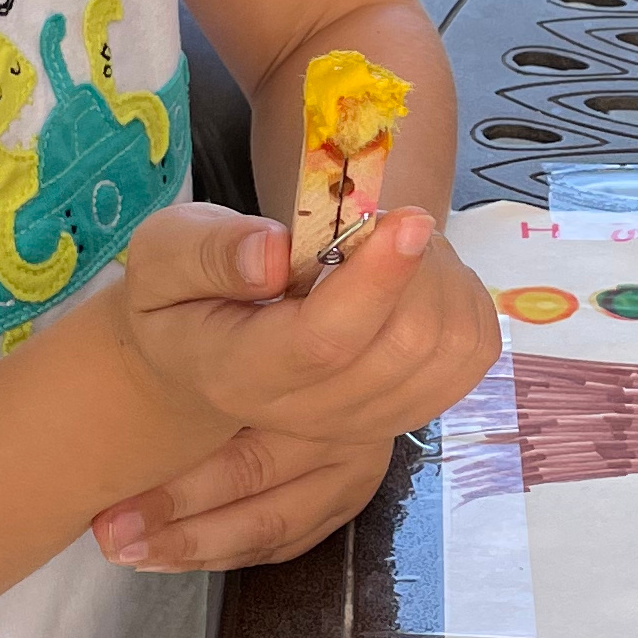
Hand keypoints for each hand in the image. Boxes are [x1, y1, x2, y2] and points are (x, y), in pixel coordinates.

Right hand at [96, 203, 496, 566]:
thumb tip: (274, 256)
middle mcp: (309, 414)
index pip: (324, 341)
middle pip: (403, 344)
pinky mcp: (411, 409)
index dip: (377, 281)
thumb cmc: (185, 294)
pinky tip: (419, 280)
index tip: (407, 218)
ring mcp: (366, 421)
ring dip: (440, 275)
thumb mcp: (165, 255)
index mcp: (239, 372)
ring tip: (392, 248)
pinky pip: (472, 353)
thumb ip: (208, 252)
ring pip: (448, 348)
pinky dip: (462, 300)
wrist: (208, 352)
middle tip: (381, 217)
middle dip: (415, 261)